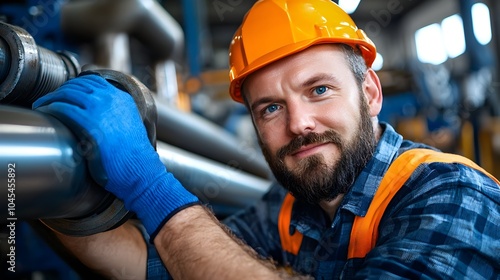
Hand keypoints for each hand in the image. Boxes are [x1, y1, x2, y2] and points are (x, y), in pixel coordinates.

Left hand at [33, 74, 198, 238]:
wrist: (141, 171)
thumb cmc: (134, 158)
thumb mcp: (129, 126)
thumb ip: (115, 115)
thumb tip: (96, 115)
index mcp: (123, 98)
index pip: (94, 81)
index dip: (75, 85)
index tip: (65, 93)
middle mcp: (112, 99)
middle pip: (78, 84)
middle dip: (61, 90)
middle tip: (49, 100)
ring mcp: (101, 109)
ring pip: (68, 93)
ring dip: (51, 98)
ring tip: (42, 105)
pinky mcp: (90, 123)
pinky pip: (63, 108)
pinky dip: (50, 108)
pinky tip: (44, 113)